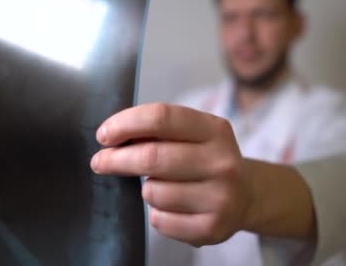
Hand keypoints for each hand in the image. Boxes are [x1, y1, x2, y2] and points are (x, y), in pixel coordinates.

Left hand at [90, 103, 255, 245]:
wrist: (246, 196)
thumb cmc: (206, 159)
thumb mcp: (194, 134)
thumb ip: (159, 130)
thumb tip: (113, 135)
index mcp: (216, 130)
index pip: (162, 117)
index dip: (126, 123)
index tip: (104, 135)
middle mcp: (222, 163)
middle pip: (152, 157)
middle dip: (117, 159)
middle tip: (100, 161)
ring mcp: (220, 198)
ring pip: (153, 192)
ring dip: (145, 189)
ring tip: (160, 186)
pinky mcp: (211, 228)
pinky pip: (160, 220)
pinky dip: (156, 214)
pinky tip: (170, 207)